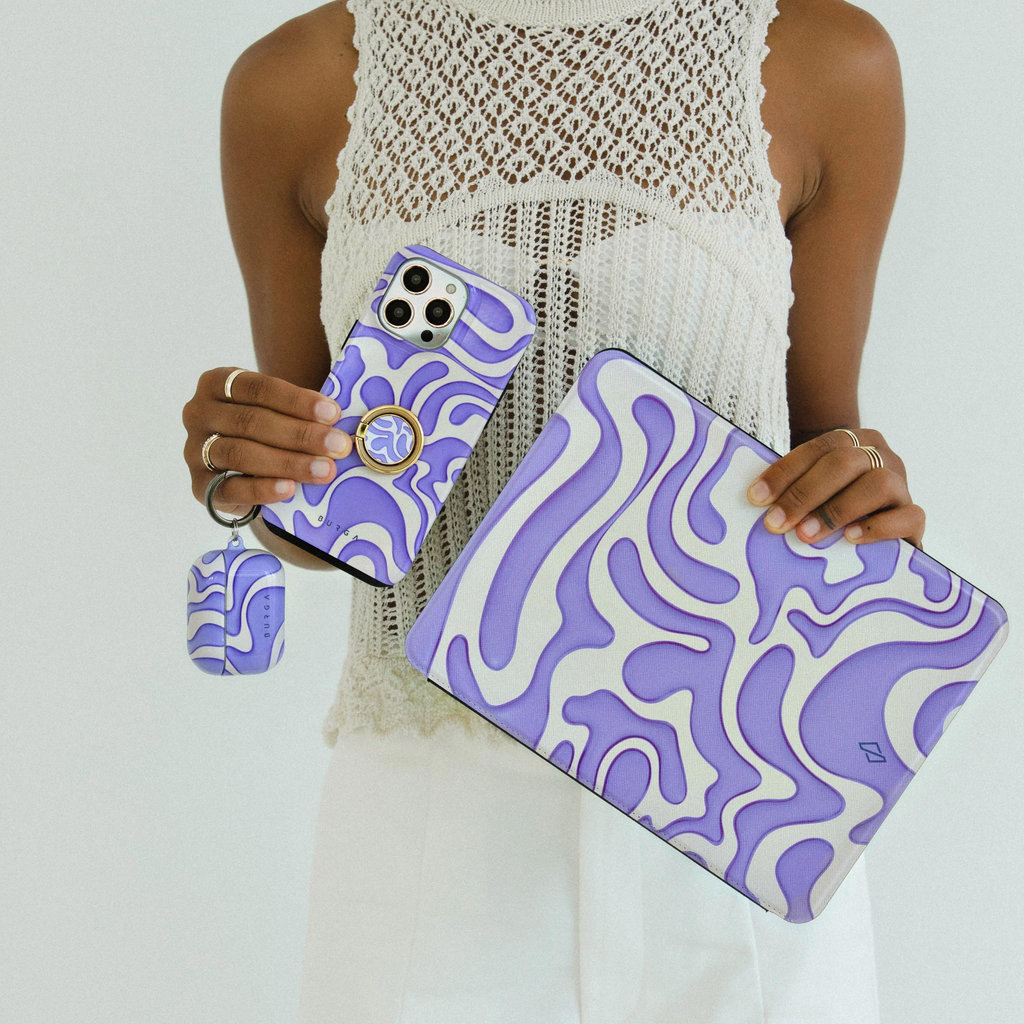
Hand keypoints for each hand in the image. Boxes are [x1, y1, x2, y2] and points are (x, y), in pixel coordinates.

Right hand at [182, 367, 352, 516]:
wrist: (243, 469)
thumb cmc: (267, 429)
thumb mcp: (276, 410)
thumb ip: (299, 412)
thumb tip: (338, 425)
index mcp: (216, 383)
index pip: (258, 388)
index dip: (297, 401)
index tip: (333, 413)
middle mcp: (198, 413)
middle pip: (252, 422)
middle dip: (301, 434)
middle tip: (338, 445)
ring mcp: (194, 450)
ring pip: (242, 453)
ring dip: (289, 462)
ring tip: (324, 469)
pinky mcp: (200, 486)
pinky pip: (231, 488)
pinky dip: (262, 489)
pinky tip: (290, 488)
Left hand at [746, 428, 924, 548]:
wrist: (877, 528)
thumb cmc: (831, 505)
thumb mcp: (812, 490)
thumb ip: (792, 488)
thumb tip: (754, 502)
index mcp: (853, 441)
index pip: (819, 447)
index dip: (785, 471)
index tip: (756, 497)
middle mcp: (881, 456)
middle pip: (844, 462)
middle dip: (804, 493)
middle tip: (776, 523)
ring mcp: (902, 484)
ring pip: (878, 484)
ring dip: (836, 510)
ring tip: (806, 535)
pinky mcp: (914, 516)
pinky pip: (909, 516)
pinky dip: (878, 528)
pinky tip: (850, 539)